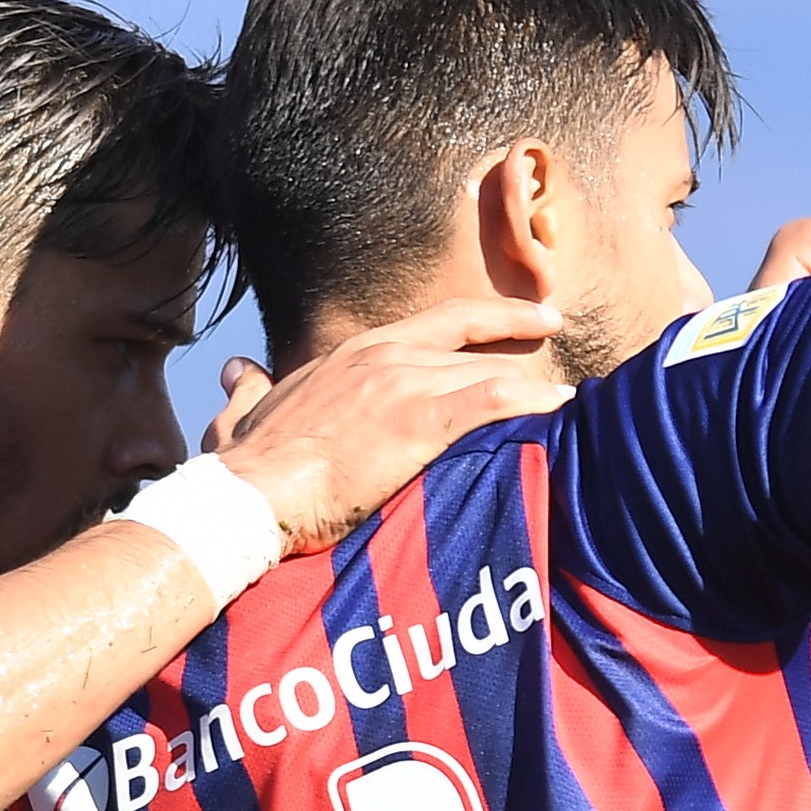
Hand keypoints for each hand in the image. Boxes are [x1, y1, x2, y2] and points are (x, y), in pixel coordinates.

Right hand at [206, 297, 572, 551]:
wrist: (250, 495)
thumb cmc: (245, 468)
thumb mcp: (241, 417)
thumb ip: (250, 391)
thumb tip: (240, 371)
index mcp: (351, 355)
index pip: (433, 323)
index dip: (483, 319)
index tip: (524, 316)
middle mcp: (382, 357)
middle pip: (467, 338)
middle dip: (517, 334)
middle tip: (556, 335)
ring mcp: (401, 385)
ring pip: (484, 370)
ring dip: (531, 381)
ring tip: (569, 395)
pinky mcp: (417, 422)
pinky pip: (492, 400)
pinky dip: (531, 400)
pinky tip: (561, 407)